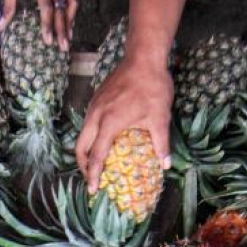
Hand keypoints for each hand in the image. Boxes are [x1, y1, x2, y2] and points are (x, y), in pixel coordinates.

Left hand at [0, 0, 77, 50]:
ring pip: (71, 2)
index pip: (47, 7)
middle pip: (61, 8)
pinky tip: (70, 21)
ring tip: (69, 37)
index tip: (49, 42)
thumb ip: (8, 5)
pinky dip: (71, 10)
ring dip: (70, 21)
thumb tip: (1, 28)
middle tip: (64, 48)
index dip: (48, 25)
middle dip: (63, 29)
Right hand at [76, 56, 172, 192]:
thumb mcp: (160, 118)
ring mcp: (94, 106)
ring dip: (84, 151)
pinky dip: (89, 137)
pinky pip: (87, 123)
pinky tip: (101, 140)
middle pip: (80, 147)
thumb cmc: (152, 87)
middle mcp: (96, 116)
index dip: (93, 175)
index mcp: (109, 123)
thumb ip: (161, 144)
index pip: (96, 156)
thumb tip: (166, 165)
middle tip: (91, 179)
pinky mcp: (96, 99)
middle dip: (83, 165)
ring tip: (94, 163)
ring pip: (82, 134)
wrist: (144, 57)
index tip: (93, 189)